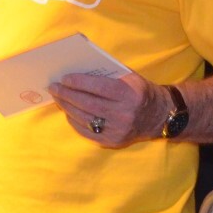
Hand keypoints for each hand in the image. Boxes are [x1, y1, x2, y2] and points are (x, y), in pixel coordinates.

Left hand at [49, 71, 167, 147]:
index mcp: (130, 94)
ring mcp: (118, 130)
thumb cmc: (140, 91)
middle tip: (54, 88)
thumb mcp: (130, 77)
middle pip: (89, 104)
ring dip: (68, 107)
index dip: (79, 82)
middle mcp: (124, 114)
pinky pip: (88, 132)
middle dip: (67, 95)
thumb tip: (78, 70)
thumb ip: (107, 74)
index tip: (64, 78)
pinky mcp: (113, 141)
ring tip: (58, 98)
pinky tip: (69, 112)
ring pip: (85, 119)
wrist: (159, 116)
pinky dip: (75, 122)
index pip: (99, 87)